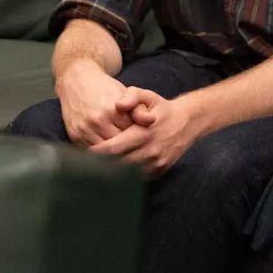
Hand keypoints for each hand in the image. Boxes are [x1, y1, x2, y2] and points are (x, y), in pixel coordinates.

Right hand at [58, 60, 143, 147]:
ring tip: (122, 152)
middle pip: (119, 146)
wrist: (76, 81)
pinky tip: (107, 152)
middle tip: (134, 149)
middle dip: (127, 148)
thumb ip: (139, 108)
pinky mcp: (75, 136)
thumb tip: (152, 120)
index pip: (131, 134)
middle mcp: (97, 121)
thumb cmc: (104, 88)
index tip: (141, 139)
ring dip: (114, 155)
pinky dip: (100, 155)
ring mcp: (84, 130)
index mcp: (112, 110)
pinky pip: (91, 153)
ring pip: (105, 154)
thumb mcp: (124, 93)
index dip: (137, 138)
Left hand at [94, 91, 216, 174]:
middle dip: (102, 165)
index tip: (86, 152)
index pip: (115, 148)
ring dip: (113, 172)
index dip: (98, 152)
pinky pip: (139, 178)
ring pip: (128, 174)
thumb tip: (118, 104)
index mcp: (143, 132)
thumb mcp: (147, 95)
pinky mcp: (160, 170)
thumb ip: (131, 96)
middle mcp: (151, 150)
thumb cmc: (160, 108)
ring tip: (98, 169)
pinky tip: (116, 171)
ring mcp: (156, 162)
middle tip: (87, 164)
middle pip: (119, 164)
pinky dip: (127, 176)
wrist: (186, 122)